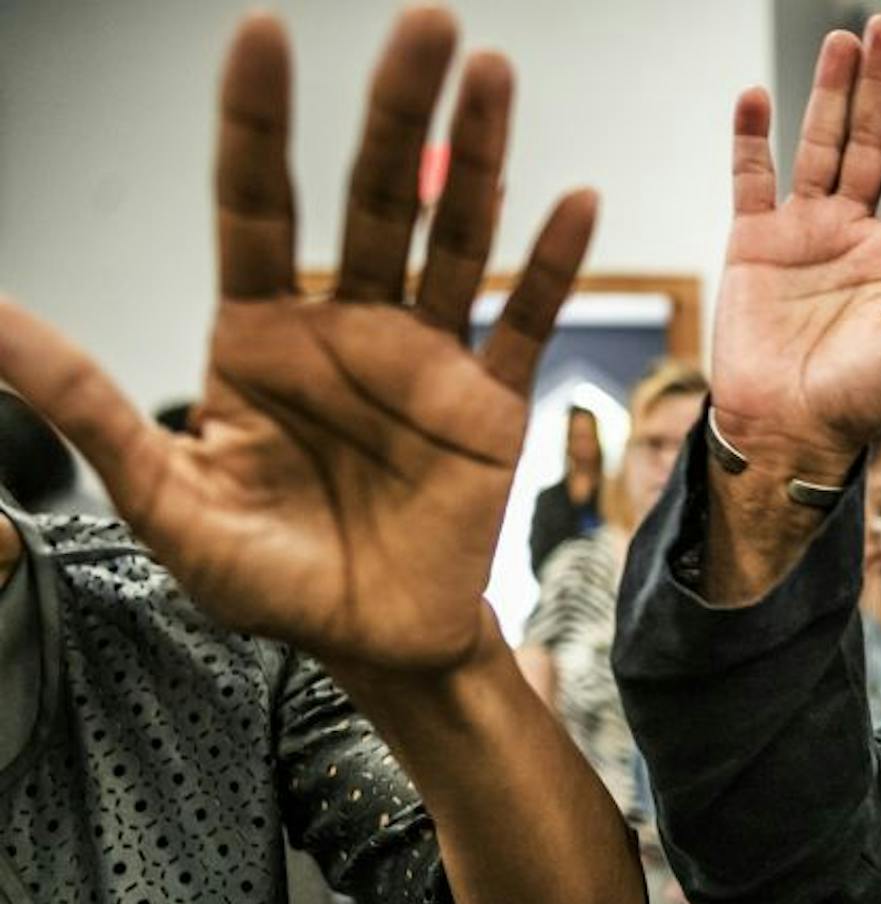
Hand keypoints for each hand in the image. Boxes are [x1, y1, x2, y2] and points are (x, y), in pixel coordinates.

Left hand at [0, 10, 594, 675]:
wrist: (372, 647)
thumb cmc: (267, 581)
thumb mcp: (163, 498)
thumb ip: (87, 404)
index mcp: (260, 337)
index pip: (256, 205)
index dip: (259, 122)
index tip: (266, 32)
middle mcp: (346, 329)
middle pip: (374, 196)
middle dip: (395, 108)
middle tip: (426, 25)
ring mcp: (425, 360)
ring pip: (453, 238)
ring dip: (477, 158)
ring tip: (492, 74)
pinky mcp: (489, 404)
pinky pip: (526, 322)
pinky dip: (553, 265)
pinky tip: (576, 202)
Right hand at [708, 15, 880, 479]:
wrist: (790, 434)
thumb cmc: (862, 402)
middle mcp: (854, 234)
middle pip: (871, 143)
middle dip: (880, 88)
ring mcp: (803, 234)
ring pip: (817, 146)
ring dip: (827, 94)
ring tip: (840, 42)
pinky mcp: (753, 244)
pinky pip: (751, 178)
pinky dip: (752, 138)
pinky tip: (757, 97)